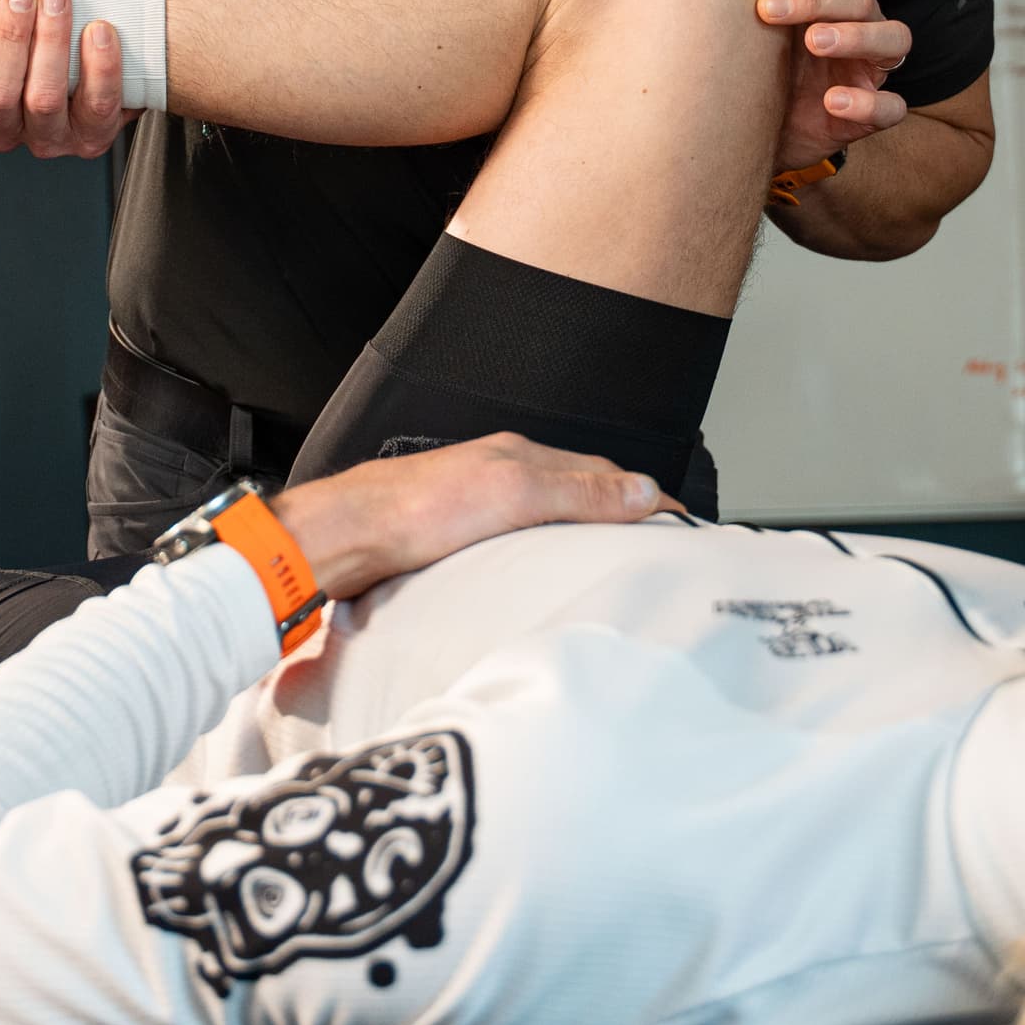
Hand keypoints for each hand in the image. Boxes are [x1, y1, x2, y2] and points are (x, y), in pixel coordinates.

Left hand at [270, 433, 671, 599]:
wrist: (345, 537)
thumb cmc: (414, 512)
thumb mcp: (512, 495)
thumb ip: (578, 493)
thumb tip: (642, 491)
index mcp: (520, 457)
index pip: (603, 475)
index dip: (644, 498)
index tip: (679, 524)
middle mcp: (499, 474)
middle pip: (576, 488)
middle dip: (620, 508)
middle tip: (657, 539)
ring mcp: (475, 503)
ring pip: (545, 512)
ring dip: (582, 527)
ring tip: (611, 553)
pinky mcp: (453, 536)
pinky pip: (516, 536)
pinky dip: (546, 546)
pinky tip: (542, 568)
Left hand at [754, 0, 910, 163]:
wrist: (744, 118)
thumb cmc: (761, 44)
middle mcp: (862, 22)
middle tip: (769, 7)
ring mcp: (868, 67)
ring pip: (893, 41)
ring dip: (857, 37)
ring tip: (815, 41)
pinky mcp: (867, 113)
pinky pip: (889, 108)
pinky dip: (867, 104)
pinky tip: (833, 101)